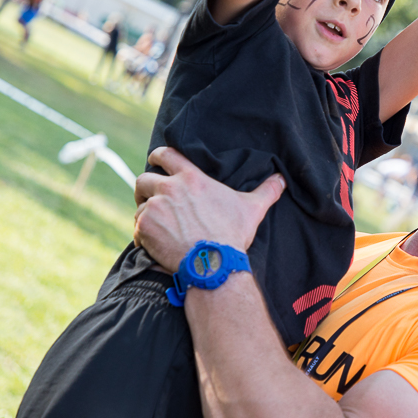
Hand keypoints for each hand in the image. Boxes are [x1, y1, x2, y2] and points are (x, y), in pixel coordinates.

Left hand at [133, 147, 286, 272]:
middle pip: (144, 179)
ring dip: (145, 216)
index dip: (158, 156)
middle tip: (152, 201)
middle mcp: (169, 188)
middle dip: (145, 190)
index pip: (165, 154)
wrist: (213, 263)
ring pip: (139, 207)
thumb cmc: (231, 234)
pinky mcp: (144, 228)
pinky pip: (136, 230)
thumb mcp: (251, 209)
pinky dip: (143, 237)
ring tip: (157, 228)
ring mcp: (154, 207)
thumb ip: (266, 191)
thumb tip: (281, 179)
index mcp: (191, 178)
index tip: (155, 161)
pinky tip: (155, 246)